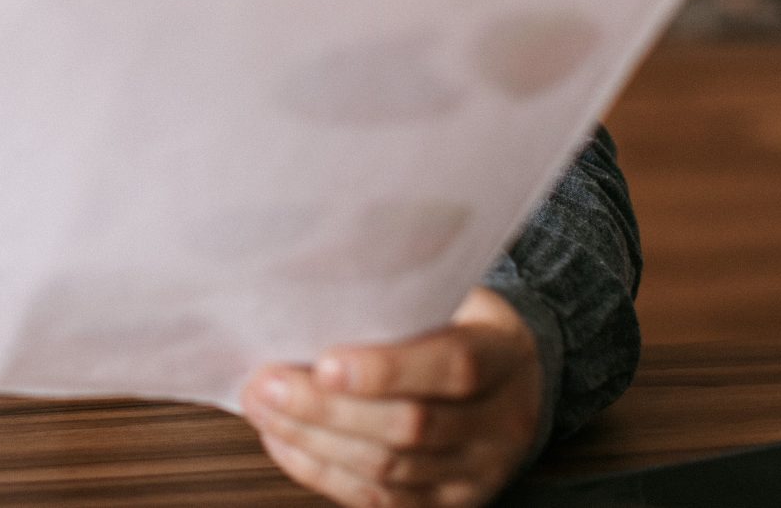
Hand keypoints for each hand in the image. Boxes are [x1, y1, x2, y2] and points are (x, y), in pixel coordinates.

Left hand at [239, 286, 543, 507]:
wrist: (517, 380)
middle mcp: (501, 422)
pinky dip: (322, 472)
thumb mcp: (452, 296)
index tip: (324, 362)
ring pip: (389, 471)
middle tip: (267, 383)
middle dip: (327, 409)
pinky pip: (380, 501)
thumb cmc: (462, 325)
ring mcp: (478, 472)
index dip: (387, 370)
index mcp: (505, 354)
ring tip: (263, 408)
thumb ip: (400, 301)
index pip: (453, 366)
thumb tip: (311, 295)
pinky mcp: (449, 503)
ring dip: (313, 441)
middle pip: (411, 427)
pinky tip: (284, 440)